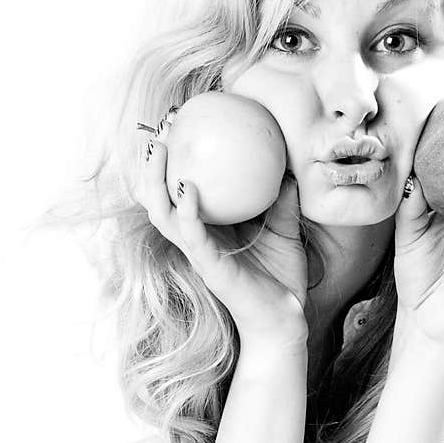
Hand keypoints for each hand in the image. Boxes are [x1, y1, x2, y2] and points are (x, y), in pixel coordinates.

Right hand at [134, 108, 308, 348]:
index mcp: (208, 226)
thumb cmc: (282, 277)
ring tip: (161, 149)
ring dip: (156, 180)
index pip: (179, 187)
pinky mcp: (206, 266)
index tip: (178, 123)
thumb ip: (285, 199)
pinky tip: (188, 188)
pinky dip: (185, 211)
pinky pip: (191, 235)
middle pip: (159, 194)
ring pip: (161, 213)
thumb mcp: (286, 228)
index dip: (172, 158)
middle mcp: (195, 236)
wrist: (286, 319)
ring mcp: (197, 251)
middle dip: (152, 161)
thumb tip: (291, 166)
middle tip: (162, 127)